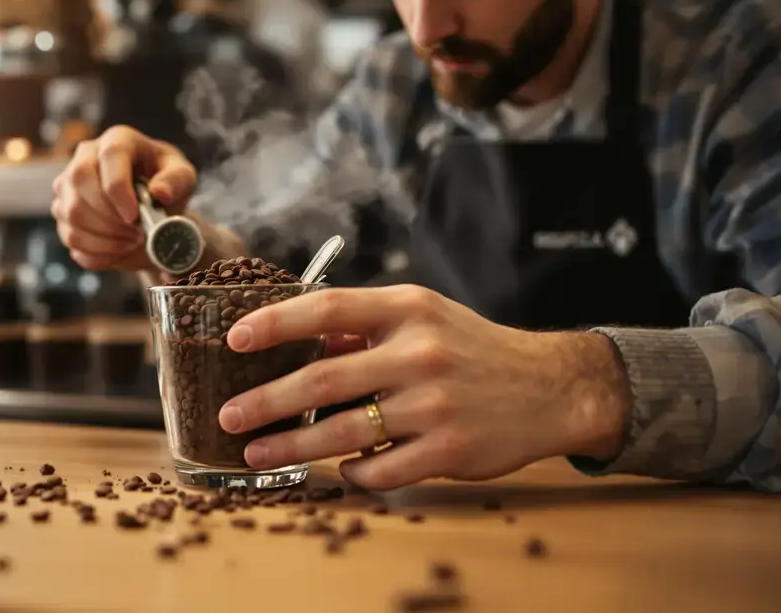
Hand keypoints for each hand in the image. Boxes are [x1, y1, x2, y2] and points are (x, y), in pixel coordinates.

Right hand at [51, 126, 197, 270]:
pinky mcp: (62, 212)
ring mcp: (68, 185)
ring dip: (105, 238)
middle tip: (136, 233)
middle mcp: (86, 157)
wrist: (153, 212)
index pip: (109, 156)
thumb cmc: (167, 187)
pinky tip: (118, 250)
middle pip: (80, 182)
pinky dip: (98, 252)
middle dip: (109, 216)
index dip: (119, 189)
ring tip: (132, 241)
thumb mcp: (183, 179)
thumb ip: (177, 181)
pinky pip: (71, 237)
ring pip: (71, 213)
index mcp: (119, 140)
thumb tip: (159, 192)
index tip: (134, 217)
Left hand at [217, 285, 631, 489]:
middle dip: (266, 400)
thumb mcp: (424, 319)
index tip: (234, 339)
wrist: (549, 387)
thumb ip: (365, 330)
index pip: (328, 308)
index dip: (275, 322)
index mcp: (408, 309)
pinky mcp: (449, 449)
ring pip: (343, 431)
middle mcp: (420, 352)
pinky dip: (352, 471)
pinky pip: (381, 468)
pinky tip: (338, 468)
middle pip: (322, 378)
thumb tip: (295, 343)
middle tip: (230, 416)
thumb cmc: (472, 349)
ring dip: (291, 444)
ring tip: (257, 452)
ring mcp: (434, 404)